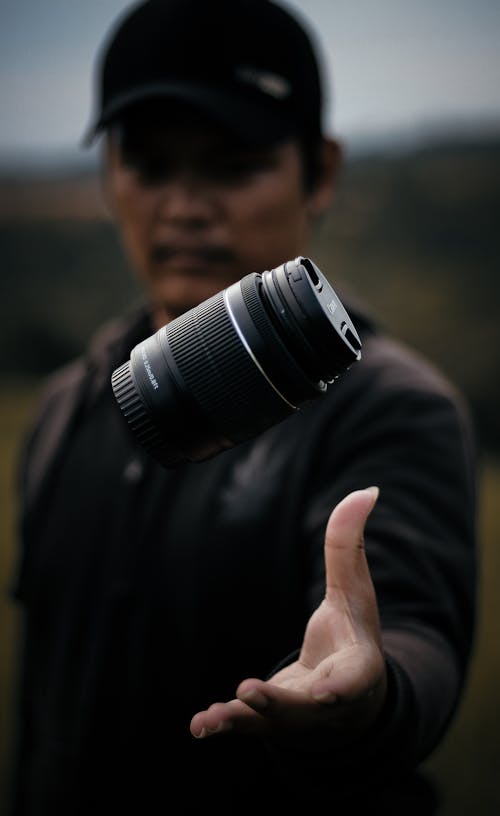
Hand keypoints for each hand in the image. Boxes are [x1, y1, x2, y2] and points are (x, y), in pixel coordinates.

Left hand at [190, 487, 386, 746]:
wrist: (348, 691)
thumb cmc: (353, 634)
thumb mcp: (354, 590)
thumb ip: (350, 545)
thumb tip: (368, 489)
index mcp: (357, 670)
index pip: (353, 681)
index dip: (340, 688)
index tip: (324, 693)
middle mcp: (329, 705)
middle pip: (304, 710)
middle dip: (277, 704)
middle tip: (249, 692)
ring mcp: (300, 720)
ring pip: (270, 725)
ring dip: (243, 720)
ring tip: (211, 719)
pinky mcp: (273, 724)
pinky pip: (248, 728)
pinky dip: (223, 726)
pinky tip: (199, 725)